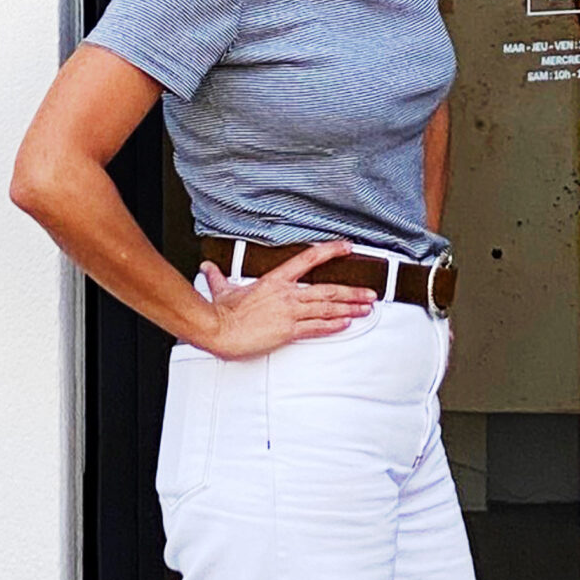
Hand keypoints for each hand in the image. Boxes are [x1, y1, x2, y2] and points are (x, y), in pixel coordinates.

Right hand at [198, 240, 378, 358]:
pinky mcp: (288, 331)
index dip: (330, 251)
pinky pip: (316, 328)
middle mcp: (287, 294)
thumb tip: (209, 267)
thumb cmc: (222, 312)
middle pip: (327, 290)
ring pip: (327, 309)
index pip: (309, 259)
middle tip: (370, 293)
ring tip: (365, 308)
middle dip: (352, 292)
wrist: (219, 330)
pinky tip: (346, 323)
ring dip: (349, 308)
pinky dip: (333, 325)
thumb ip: (219, 276)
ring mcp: (289, 312)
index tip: (347, 248)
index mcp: (275, 280)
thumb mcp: (222, 289)